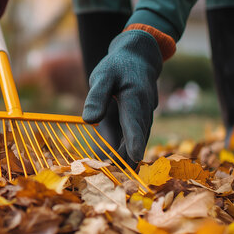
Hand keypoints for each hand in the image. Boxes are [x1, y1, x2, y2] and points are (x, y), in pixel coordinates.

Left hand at [82, 30, 162, 165]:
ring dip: (126, 156)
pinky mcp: (140, 122)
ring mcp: (144, 116)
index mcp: (135, 96)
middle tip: (114, 174)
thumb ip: (97, 96)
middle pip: (137, 136)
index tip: (135, 156)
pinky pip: (132, 138)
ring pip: (136, 139)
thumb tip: (89, 121)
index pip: (134, 120)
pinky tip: (111, 162)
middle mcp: (144, 109)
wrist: (139, 59)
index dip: (134, 139)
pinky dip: (124, 150)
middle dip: (127, 155)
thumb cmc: (117, 66)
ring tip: (111, 173)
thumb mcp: (102, 75)